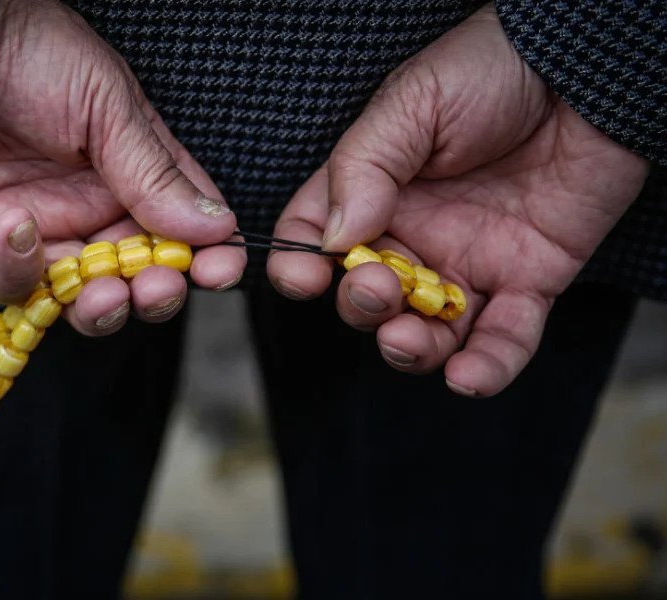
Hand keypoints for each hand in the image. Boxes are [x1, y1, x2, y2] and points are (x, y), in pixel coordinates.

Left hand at [0, 0, 244, 334]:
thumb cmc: (30, 52)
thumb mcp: (106, 104)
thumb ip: (155, 172)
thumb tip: (218, 227)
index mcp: (131, 174)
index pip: (180, 231)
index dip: (204, 259)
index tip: (220, 272)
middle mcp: (87, 210)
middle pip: (132, 279)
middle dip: (152, 294)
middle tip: (156, 288)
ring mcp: (36, 232)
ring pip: (75, 301)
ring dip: (96, 306)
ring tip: (104, 292)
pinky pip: (7, 285)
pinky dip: (18, 270)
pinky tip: (20, 227)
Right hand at [267, 5, 648, 396]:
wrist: (586, 73)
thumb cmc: (491, 71)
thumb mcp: (411, 103)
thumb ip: (364, 168)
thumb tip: (334, 240)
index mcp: (372, 192)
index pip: (316, 241)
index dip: (300, 266)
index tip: (305, 278)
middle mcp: (413, 236)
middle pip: (365, 297)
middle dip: (361, 306)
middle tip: (377, 288)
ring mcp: (467, 263)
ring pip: (426, 332)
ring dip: (409, 350)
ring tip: (407, 340)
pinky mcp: (527, 282)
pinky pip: (503, 339)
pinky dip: (486, 368)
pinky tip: (467, 378)